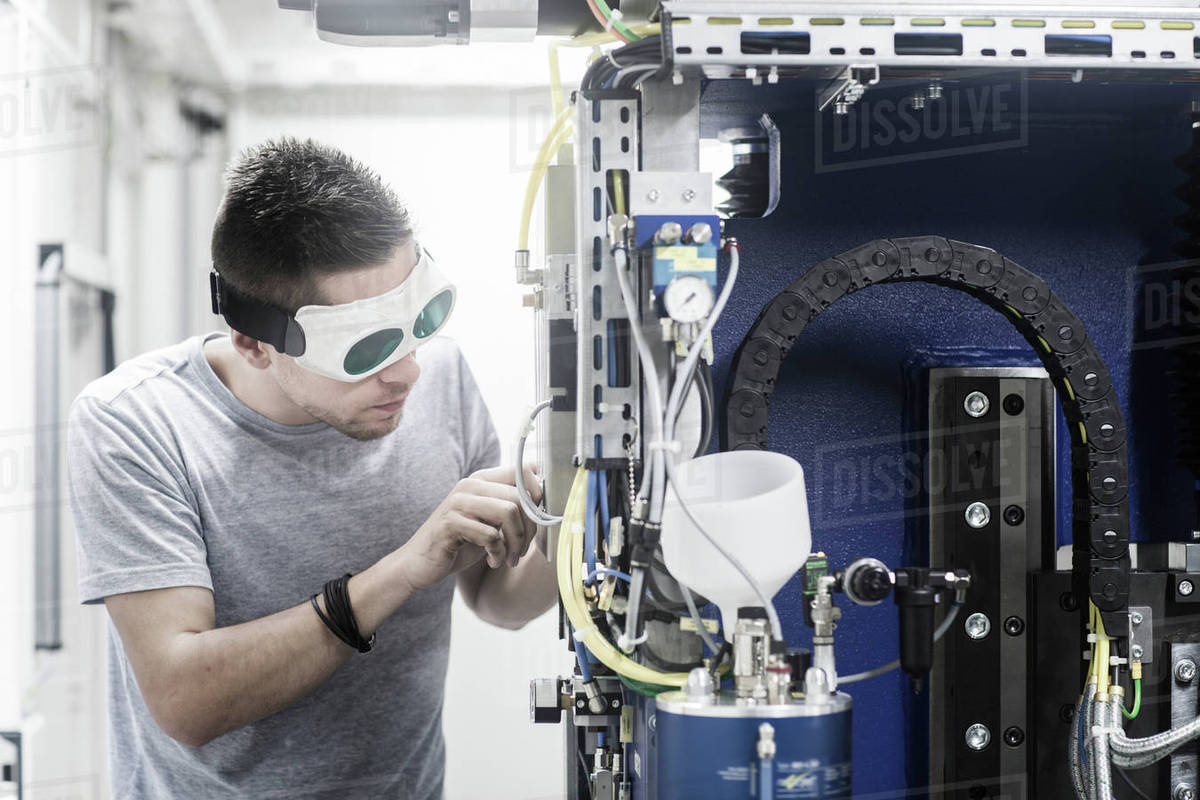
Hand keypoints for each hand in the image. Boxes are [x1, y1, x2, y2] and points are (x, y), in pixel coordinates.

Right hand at [398, 465, 541, 592]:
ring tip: (510, 558)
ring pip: (508, 512)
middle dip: (529, 529)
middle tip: (521, 550)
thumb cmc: (461, 542)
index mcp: (482, 480)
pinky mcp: (449, 524)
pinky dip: (498, 553)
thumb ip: (511, 504)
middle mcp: (470, 485)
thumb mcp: (490, 520)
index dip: (538, 497)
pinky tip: (493, 560)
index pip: (523, 472)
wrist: (421, 563)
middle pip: (520, 496)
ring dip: (515, 542)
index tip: (536, 523)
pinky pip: (490, 535)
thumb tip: (543, 484)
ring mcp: (458, 503)